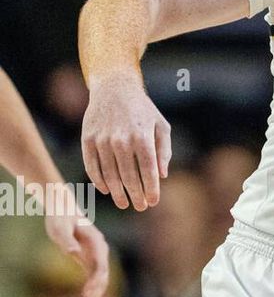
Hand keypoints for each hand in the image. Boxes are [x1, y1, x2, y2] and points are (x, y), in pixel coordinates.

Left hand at [43, 191, 109, 296]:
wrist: (63, 210)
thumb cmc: (60, 218)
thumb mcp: (60, 228)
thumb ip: (67, 240)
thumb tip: (73, 252)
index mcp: (97, 243)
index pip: (101, 266)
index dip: (95, 282)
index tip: (85, 294)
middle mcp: (101, 252)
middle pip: (103, 278)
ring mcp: (96, 257)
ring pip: (100, 283)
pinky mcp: (89, 262)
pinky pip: (92, 281)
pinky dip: (87, 294)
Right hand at [81, 71, 171, 210]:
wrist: (115, 89)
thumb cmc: (143, 110)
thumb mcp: (161, 126)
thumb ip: (164, 151)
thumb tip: (163, 175)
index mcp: (142, 136)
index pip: (148, 169)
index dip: (151, 188)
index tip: (153, 202)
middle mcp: (122, 139)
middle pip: (129, 176)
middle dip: (136, 195)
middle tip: (140, 207)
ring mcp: (102, 140)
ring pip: (109, 174)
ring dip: (117, 192)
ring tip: (124, 203)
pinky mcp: (87, 140)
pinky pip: (92, 166)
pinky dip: (99, 181)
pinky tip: (106, 190)